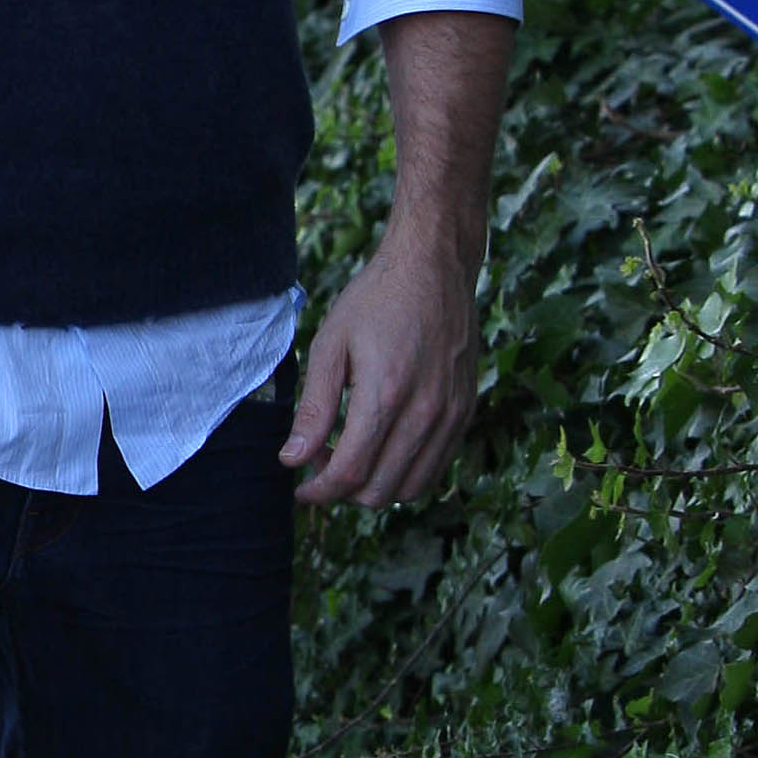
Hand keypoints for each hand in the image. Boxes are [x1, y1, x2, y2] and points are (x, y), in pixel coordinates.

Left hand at [280, 221, 480, 509]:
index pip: (350, 473)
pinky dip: (404, 473)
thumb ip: (314, 408)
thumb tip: (292, 457)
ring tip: (349, 455)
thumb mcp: (330, 345)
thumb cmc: (376, 299)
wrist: (434, 267)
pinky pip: (436, 467)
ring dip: (373, 487)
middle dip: (341, 491)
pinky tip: (381, 447)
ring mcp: (451, 414)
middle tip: (319, 462)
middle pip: (379, 490)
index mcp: (386, 395)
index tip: (299, 485)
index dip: (319, 490)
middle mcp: (426, 412)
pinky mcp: (465, 411)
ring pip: (410, 488)